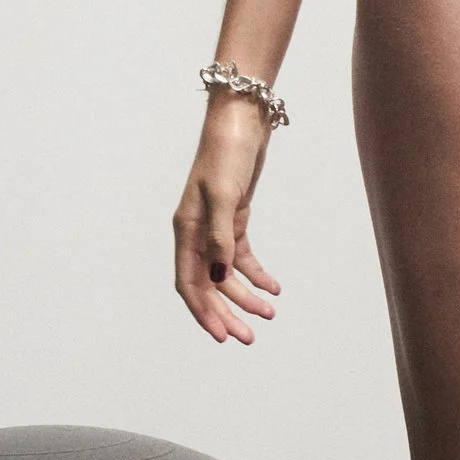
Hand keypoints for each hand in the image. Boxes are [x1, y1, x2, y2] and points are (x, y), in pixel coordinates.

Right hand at [173, 96, 284, 342]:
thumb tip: (221, 277)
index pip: (189, 282)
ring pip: (226, 274)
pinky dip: (256, 273)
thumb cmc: (227, 153)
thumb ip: (220, 238)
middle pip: (208, 284)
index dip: (204, 312)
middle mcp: (196, 232)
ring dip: (245, 296)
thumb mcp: (224, 195)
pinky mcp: (232, 218)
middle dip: (227, 313)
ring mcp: (214, 226)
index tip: (222, 336)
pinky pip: (241, 256)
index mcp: (186, 230)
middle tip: (249, 337)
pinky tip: (273, 287)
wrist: (241, 122)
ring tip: (269, 314)